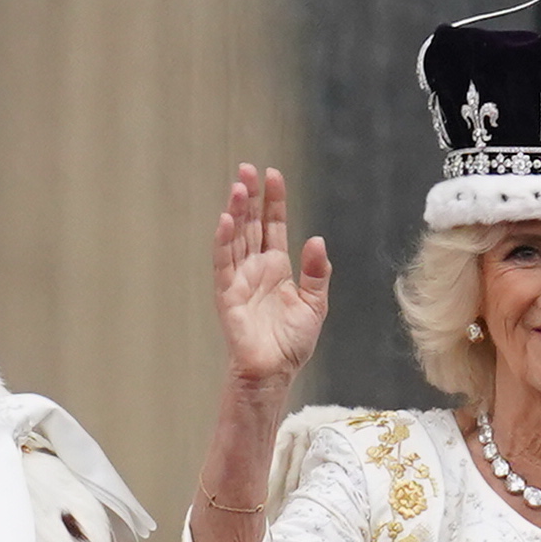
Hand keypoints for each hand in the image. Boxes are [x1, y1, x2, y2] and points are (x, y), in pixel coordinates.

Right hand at [214, 164, 330, 387]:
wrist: (274, 372)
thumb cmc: (291, 343)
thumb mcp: (315, 304)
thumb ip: (317, 272)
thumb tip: (317, 239)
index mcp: (276, 267)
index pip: (273, 226)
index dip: (273, 201)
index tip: (273, 174)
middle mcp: (255, 268)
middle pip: (250, 225)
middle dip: (250, 197)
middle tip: (248, 169)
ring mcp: (239, 279)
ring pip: (235, 238)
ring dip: (236, 212)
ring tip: (238, 187)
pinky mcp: (227, 295)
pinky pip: (223, 263)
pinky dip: (223, 242)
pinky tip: (225, 220)